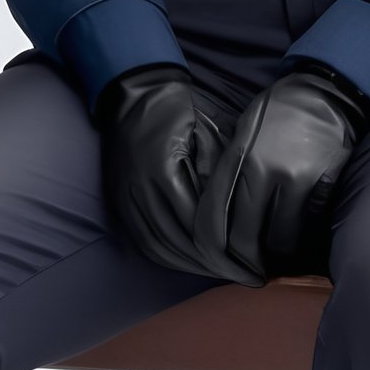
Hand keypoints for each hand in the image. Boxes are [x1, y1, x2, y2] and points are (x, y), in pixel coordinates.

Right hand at [94, 63, 227, 276]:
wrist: (133, 94)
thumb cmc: (175, 109)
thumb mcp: (205, 132)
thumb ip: (217, 172)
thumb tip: (235, 214)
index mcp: (162, 170)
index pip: (196, 224)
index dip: (224, 247)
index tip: (249, 262)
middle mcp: (139, 190)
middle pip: (179, 243)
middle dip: (213, 264)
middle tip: (243, 276)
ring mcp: (126, 199)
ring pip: (160, 247)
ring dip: (191, 265)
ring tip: (220, 272)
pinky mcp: (120, 202)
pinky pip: (144, 241)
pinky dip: (168, 257)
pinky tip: (189, 261)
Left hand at [192, 63, 369, 287]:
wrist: (325, 92)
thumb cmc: (280, 113)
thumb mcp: (245, 132)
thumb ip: (232, 170)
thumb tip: (219, 216)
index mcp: (237, 154)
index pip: (213, 214)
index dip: (213, 249)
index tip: (221, 264)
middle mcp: (261, 167)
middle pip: (244, 236)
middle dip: (246, 261)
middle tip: (252, 272)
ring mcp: (293, 175)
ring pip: (278, 237)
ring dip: (277, 251)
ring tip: (277, 254)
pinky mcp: (321, 181)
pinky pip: (307, 224)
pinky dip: (301, 234)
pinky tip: (300, 234)